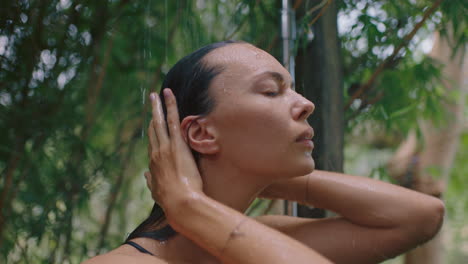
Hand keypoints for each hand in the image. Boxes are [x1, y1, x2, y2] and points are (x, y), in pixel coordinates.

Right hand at [145, 89, 203, 216]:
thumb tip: (145, 175)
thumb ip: (151, 181)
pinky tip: (169, 95)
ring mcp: (165, 146)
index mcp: (153, 164)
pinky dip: (170, 106)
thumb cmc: (171, 200)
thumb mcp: (157, 192)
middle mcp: (156, 152)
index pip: (152, 143)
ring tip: (157, 94)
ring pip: (160, 121)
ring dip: (158, 106)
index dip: (153, 131)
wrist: (180, 202)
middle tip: (152, 101)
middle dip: (152, 113)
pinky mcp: (176, 143)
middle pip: (153, 129)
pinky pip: (172, 119)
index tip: (153, 122)